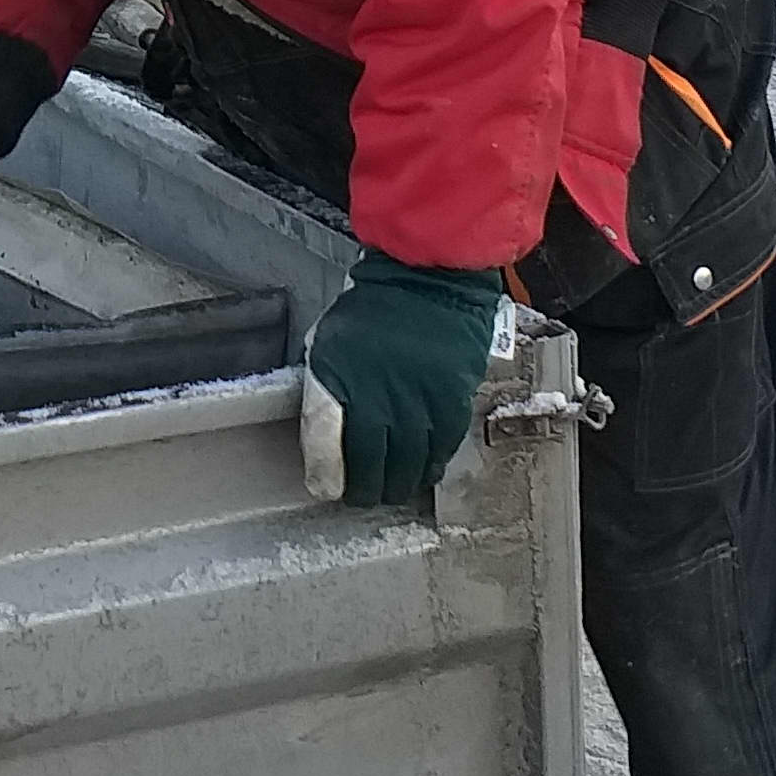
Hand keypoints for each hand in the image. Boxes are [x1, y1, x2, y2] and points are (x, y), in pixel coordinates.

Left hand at [299, 253, 503, 505]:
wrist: (427, 279)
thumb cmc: (371, 310)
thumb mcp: (331, 339)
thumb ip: (327, 383)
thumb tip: (325, 427)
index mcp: (335, 375)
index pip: (323, 439)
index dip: (324, 472)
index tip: (325, 489)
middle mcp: (375, 395)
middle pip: (369, 463)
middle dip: (363, 489)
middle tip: (361, 496)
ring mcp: (416, 401)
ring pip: (407, 465)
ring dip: (398, 486)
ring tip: (391, 492)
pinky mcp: (451, 401)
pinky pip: (441, 449)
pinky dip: (430, 468)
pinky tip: (423, 473)